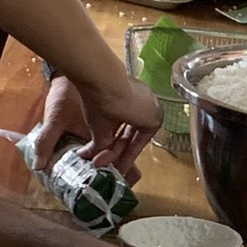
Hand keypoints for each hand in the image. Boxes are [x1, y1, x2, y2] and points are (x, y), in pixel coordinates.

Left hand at [35, 74, 154, 184]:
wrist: (98, 75)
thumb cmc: (107, 106)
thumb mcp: (103, 132)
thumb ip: (102, 147)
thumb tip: (94, 156)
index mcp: (154, 120)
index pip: (137, 146)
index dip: (122, 161)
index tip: (114, 171)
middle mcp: (152, 107)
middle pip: (130, 134)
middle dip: (113, 149)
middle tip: (99, 162)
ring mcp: (141, 93)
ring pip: (125, 122)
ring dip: (110, 136)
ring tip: (93, 148)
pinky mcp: (127, 84)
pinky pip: (122, 109)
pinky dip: (110, 121)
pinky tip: (96, 129)